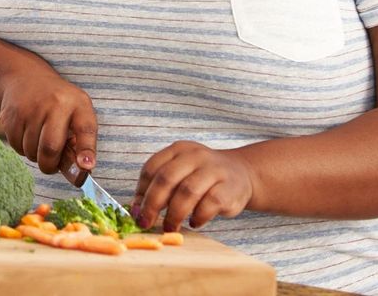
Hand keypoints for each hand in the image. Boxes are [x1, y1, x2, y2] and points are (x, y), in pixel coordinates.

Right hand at [0, 65, 96, 176]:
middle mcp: (55, 103)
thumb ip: (80, 142)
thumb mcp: (76, 113)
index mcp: (78, 103)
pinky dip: (22, 149)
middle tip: (51, 166)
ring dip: (35, 156)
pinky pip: (15, 146)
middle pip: (50, 147)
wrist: (25, 78)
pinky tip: (26, 134)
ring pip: (30, 150)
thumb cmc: (58, 104)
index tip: (86, 166)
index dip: (86, 149)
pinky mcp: (11, 114)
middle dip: (50, 165)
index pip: (85, 128)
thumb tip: (81, 174)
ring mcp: (30, 108)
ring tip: (39, 141)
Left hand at [132, 141, 253, 231]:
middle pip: (166, 179)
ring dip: (174, 214)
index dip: (141, 191)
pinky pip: (209, 205)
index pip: (151, 168)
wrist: (242, 173)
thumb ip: (159, 186)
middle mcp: (195, 155)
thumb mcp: (180, 173)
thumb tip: (136, 210)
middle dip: (152, 204)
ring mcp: (214, 170)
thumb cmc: (202, 177)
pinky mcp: (229, 188)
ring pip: (187, 192)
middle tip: (146, 223)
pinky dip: (197, 217)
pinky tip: (194, 222)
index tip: (137, 211)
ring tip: (170, 226)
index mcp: (178, 149)